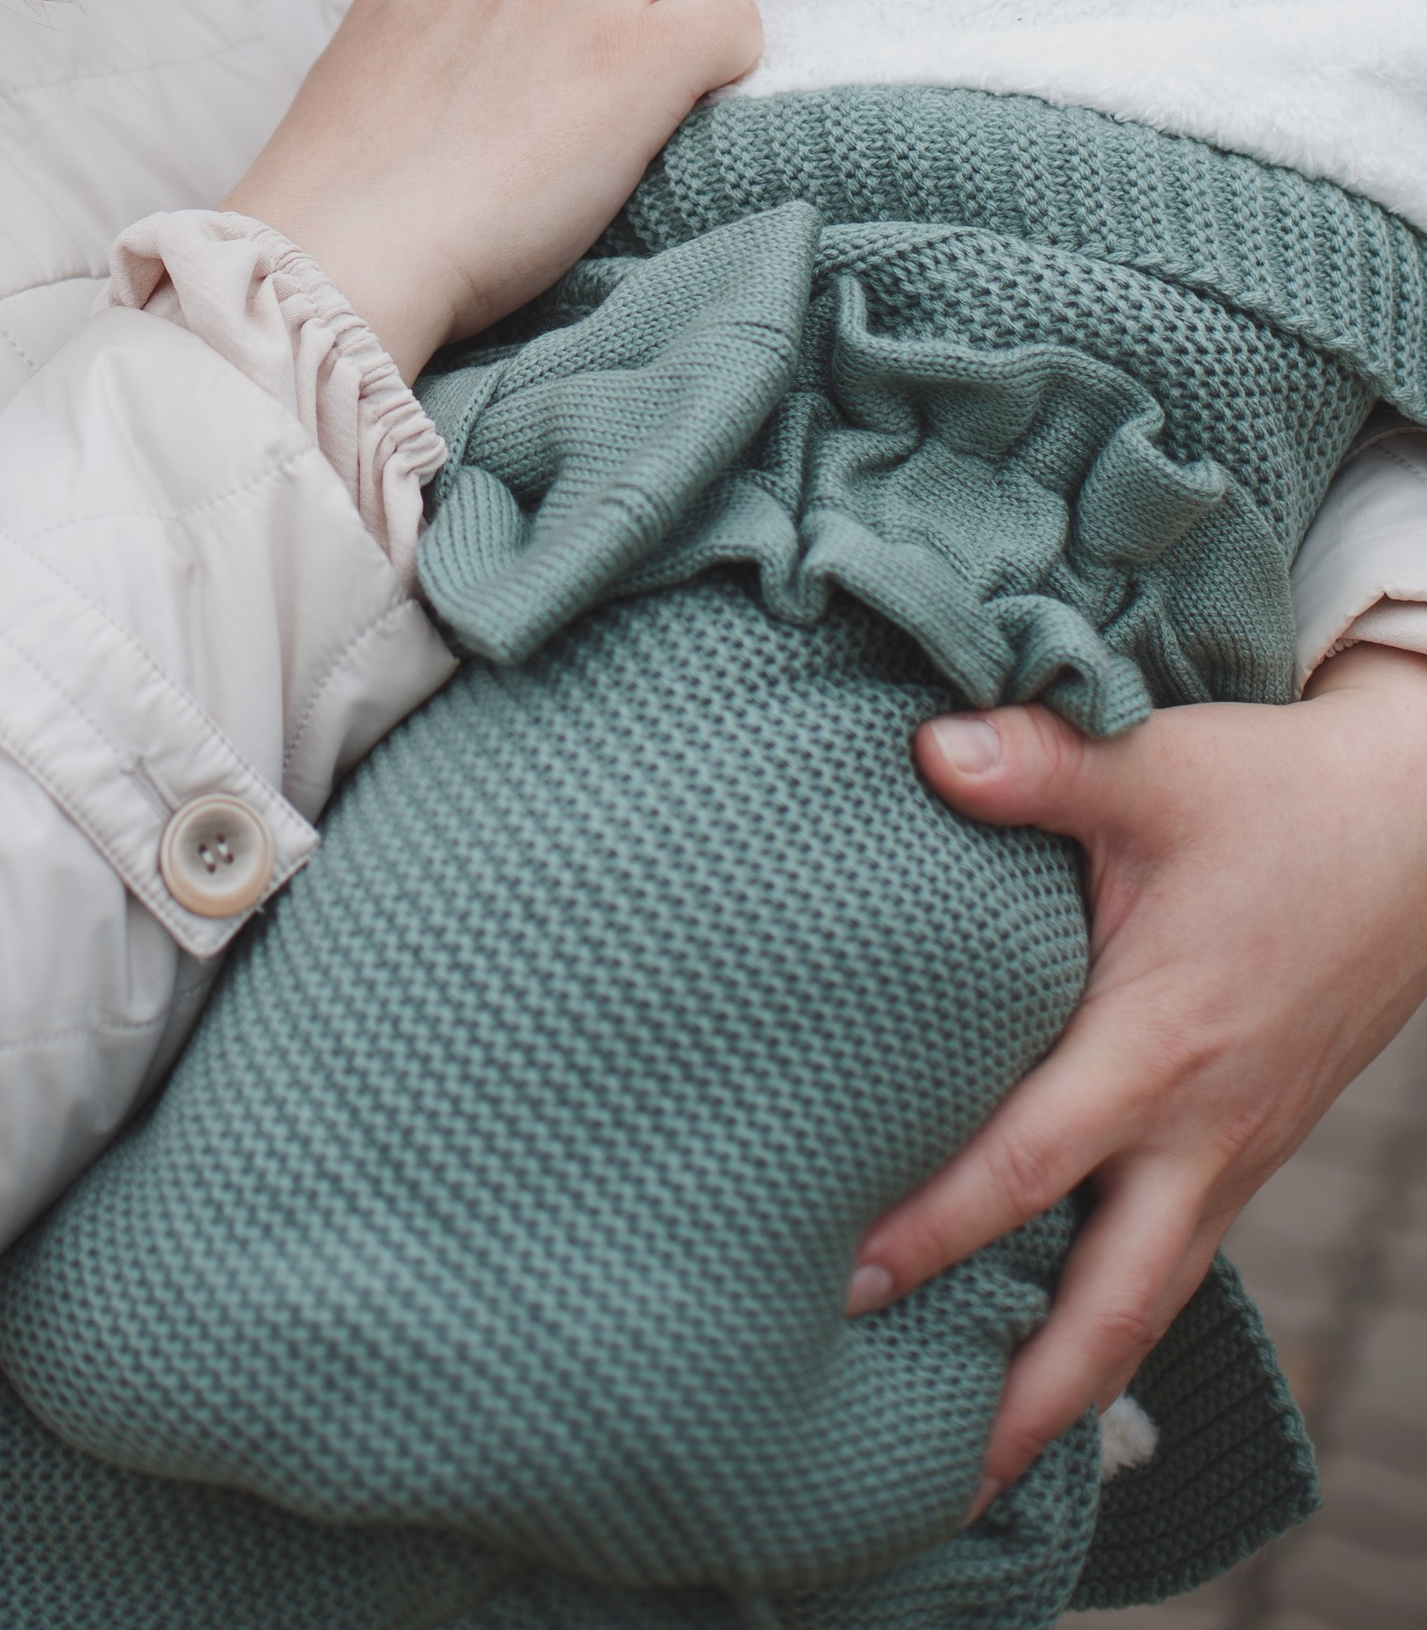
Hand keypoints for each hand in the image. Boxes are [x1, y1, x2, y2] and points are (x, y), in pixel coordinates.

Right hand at [226, 0, 759, 381]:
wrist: (344, 249)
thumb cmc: (343, 204)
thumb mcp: (374, 68)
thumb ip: (433, 32)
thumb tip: (486, 60)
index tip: (586, 22)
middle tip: (642, 55)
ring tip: (674, 79)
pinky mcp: (633, 57)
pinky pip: (733, 15)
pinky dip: (729, 58)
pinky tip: (691, 112)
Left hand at [844, 642, 1426, 1509]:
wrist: (1412, 833)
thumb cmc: (1273, 797)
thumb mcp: (1158, 767)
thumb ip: (1039, 762)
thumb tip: (926, 748)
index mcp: (1162, 1046)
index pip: (1030, 1163)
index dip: (938, 1227)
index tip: (849, 1279)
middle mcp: (1201, 1129)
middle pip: (1110, 1304)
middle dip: (1025, 1398)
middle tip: (930, 1471)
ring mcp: (1233, 1153)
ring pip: (1149, 1303)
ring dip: (1072, 1385)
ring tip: (982, 1456)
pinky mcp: (1246, 1148)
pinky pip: (1174, 1259)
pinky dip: (1114, 1317)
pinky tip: (1050, 1342)